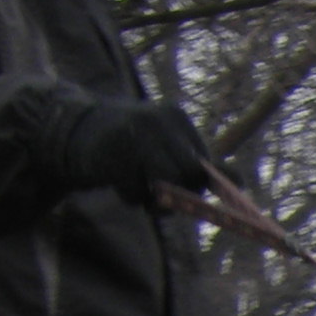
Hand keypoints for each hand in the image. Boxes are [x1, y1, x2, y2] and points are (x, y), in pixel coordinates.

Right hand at [63, 99, 210, 202]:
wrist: (74, 129)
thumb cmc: (132, 143)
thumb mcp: (169, 146)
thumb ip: (202, 165)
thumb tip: (240, 182)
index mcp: (176, 117)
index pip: (204, 164)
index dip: (196, 184)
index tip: (184, 189)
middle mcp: (158, 120)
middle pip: (190, 175)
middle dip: (181, 193)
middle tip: (159, 192)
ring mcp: (134, 135)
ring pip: (165, 187)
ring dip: (154, 199)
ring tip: (138, 184)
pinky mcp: (112, 155)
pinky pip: (136, 193)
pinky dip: (131, 197)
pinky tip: (118, 180)